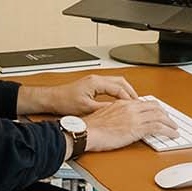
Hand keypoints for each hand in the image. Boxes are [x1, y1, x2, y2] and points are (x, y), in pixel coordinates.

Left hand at [21, 73, 137, 116]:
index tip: (134, 107)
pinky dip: (119, 92)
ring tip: (132, 102)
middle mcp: (97, 79)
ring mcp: (95, 81)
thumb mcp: (86, 108)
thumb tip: (117, 111)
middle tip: (138, 103)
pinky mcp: (93, 85)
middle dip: (131, 92)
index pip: (119, 88)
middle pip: (121, 82)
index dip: (128, 98)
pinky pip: (111, 86)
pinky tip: (120, 101)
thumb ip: (103, 108)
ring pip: (117, 83)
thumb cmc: (65, 101)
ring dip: (126, 92)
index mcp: (96, 82)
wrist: (53, 99)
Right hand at [83, 97, 175, 151]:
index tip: (158, 113)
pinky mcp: (137, 128)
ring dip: (170, 123)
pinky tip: (172, 134)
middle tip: (169, 120)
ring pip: (160, 116)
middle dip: (164, 114)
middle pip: (155, 107)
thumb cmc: (90, 127)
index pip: (143, 102)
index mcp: (122, 103)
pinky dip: (168, 131)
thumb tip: (120, 121)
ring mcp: (135, 118)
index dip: (154, 108)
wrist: (86, 132)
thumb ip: (115, 115)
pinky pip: (158, 128)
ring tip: (174, 128)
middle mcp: (130, 108)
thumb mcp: (104, 115)